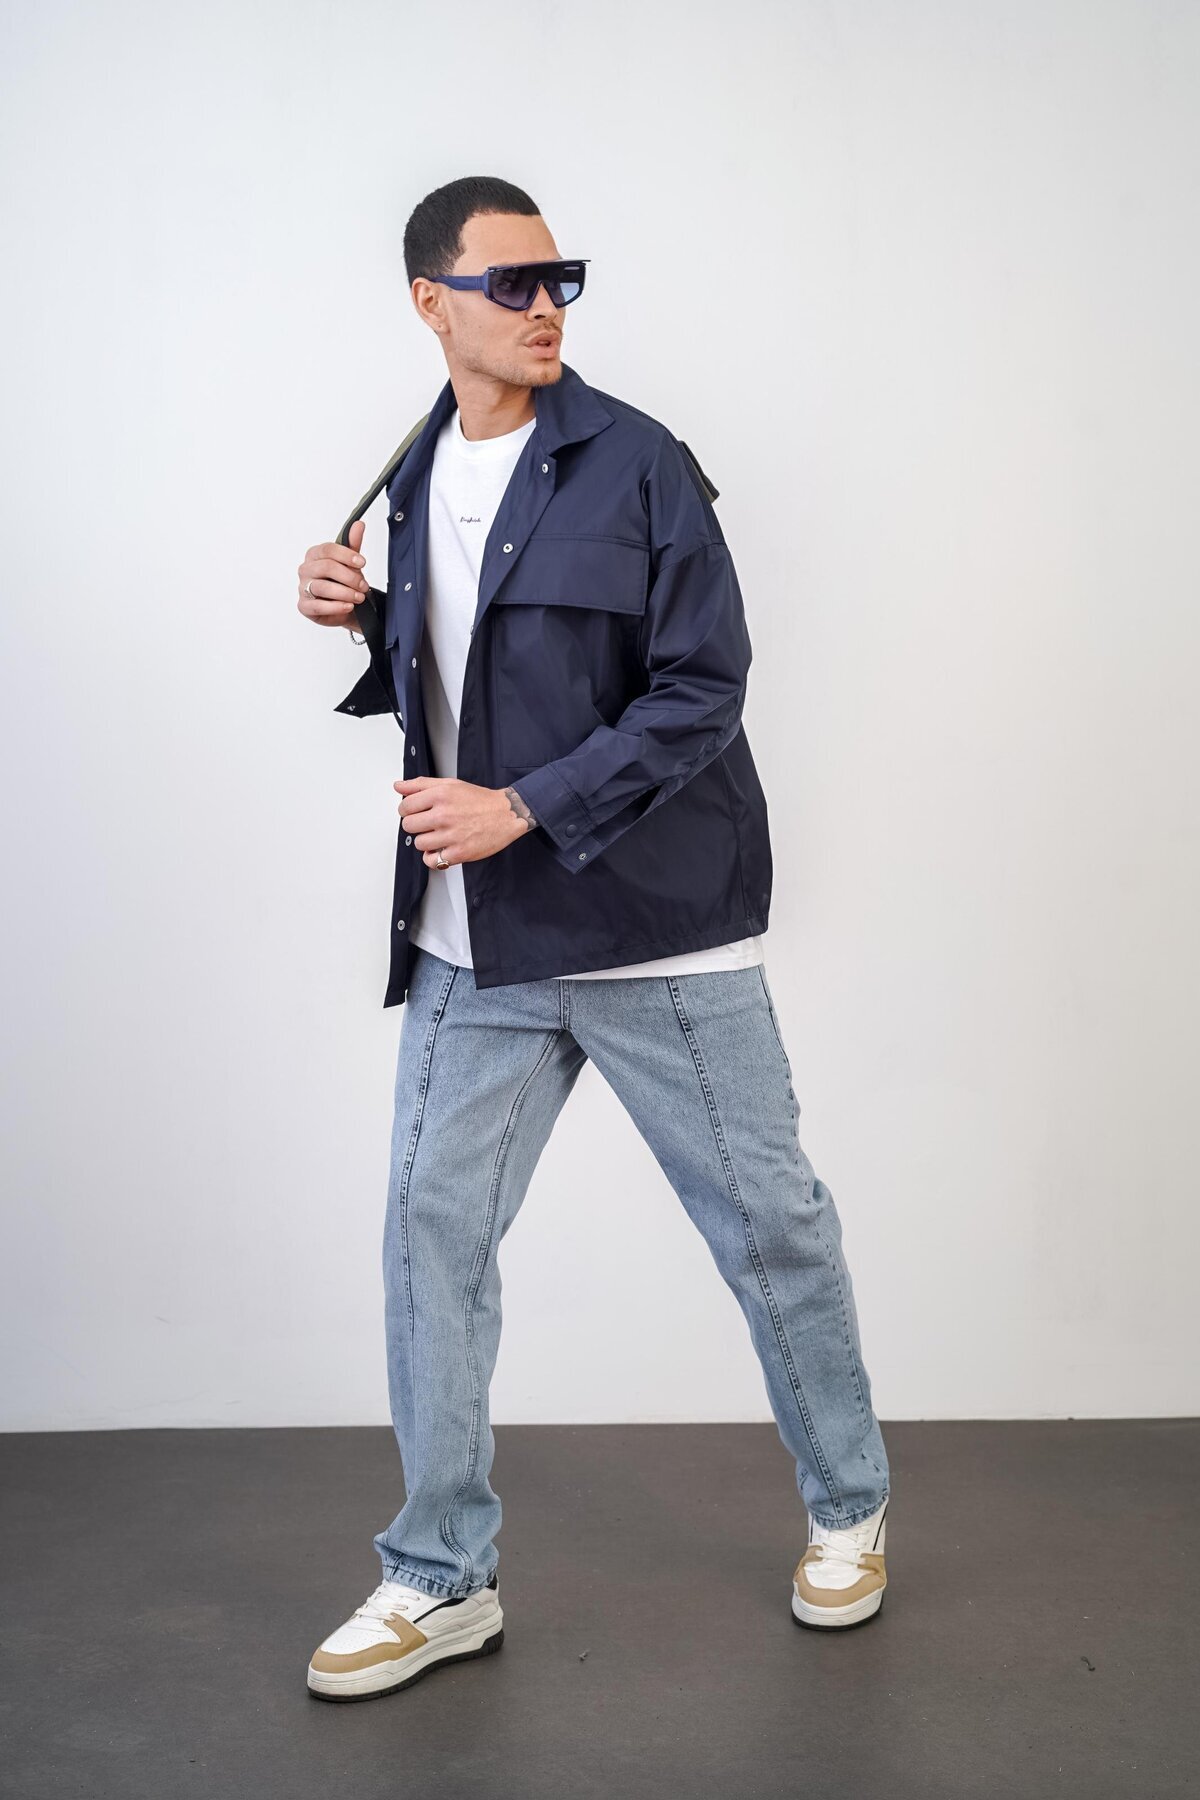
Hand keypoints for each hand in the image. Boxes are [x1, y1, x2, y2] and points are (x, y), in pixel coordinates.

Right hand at [297, 519, 370, 629]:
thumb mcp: (351, 563)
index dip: (346, 555)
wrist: (347, 608)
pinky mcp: (304, 606)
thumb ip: (353, 544)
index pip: (328, 549)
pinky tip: (348, 606)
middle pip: (326, 567)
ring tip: (358, 597)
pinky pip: (318, 606)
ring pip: (322, 587)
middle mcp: (306, 569)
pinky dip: (336, 607)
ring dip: (345, 593)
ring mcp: (303, 588)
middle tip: (363, 585)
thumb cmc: (345, 583)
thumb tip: (359, 524)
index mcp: (315, 554)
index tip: (362, 562)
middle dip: (349, 577)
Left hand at [395, 777, 537, 866]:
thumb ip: (421, 784)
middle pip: (408, 825)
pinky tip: (441, 848)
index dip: (408, 810)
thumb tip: (399, 787)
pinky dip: (433, 857)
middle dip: (416, 825)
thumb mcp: (450, 784)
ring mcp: (451, 835)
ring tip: (438, 835)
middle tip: (429, 823)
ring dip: (426, 841)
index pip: (405, 807)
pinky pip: (432, 861)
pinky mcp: (459, 852)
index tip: (416, 812)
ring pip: (419, 843)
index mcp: (440, 796)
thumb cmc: (480, 800)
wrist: (506, 814)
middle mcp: (444, 815)